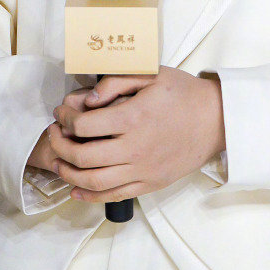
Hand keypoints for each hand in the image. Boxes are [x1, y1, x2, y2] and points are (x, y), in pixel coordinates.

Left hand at [49, 66, 224, 202]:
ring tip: (58, 160)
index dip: (64, 118)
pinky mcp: (149, 184)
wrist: (215, 120)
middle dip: (59, 145)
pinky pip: (113, 195)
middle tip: (53, 134)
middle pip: (82, 155)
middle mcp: (135, 148)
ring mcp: (142, 170)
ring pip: (93, 181)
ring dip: (68, 173)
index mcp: (133, 117)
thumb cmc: (183, 93)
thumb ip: (116, 82)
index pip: (84, 125)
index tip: (60, 112)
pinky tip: (75, 190)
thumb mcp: (151, 74)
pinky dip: (89, 196)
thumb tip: (88, 99)